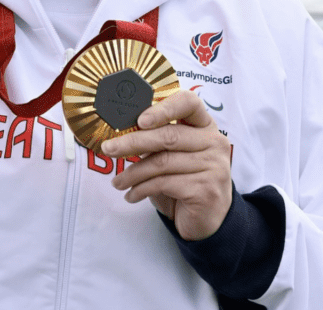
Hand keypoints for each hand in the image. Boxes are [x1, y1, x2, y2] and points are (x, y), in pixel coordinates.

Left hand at [103, 90, 232, 240]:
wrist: (207, 219)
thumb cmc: (184, 179)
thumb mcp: (173, 154)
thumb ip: (156, 138)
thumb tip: (120, 130)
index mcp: (204, 125)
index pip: (189, 102)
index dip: (164, 108)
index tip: (139, 119)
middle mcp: (214, 142)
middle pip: (168, 135)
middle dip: (132, 142)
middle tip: (108, 148)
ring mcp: (214, 166)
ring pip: (162, 162)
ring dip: (132, 172)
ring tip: (117, 182)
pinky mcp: (206, 190)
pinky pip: (164, 183)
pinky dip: (141, 189)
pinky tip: (131, 195)